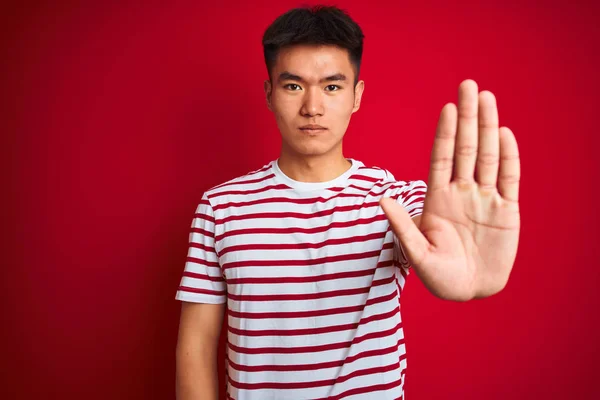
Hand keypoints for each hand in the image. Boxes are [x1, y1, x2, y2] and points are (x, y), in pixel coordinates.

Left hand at [380, 79, 520, 300]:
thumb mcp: (416, 253)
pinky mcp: (507, 211)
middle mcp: (462, 192)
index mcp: (439, 198)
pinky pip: (509, 179)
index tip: (447, 107)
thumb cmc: (440, 276)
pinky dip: (509, 156)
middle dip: (468, 117)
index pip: (442, 157)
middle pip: (466, 147)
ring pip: (489, 155)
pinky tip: (505, 133)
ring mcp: (485, 199)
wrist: (470, 291)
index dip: (445, 133)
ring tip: (487, 98)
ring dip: (488, 127)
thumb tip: (382, 199)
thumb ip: (402, 226)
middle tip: (469, 85)